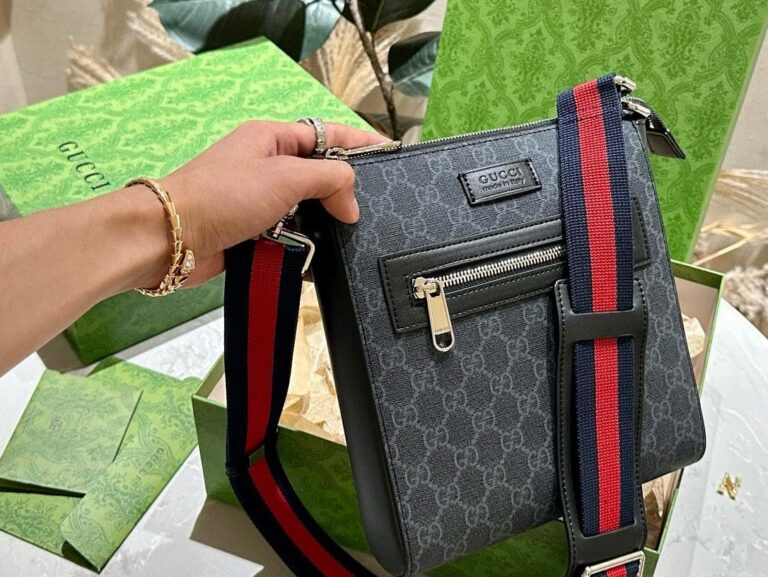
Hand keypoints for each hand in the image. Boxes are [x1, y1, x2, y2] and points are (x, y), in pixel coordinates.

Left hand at [132, 120, 387, 287]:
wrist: (172, 238)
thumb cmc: (226, 195)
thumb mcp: (285, 176)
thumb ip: (329, 180)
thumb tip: (351, 203)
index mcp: (273, 139)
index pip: (327, 135)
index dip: (359, 143)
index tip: (390, 153)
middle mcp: (266, 166)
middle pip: (318, 175)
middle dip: (343, 192)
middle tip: (371, 209)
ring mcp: (258, 201)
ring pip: (306, 210)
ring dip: (324, 225)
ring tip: (351, 239)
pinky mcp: (252, 232)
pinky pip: (290, 237)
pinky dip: (305, 248)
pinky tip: (321, 262)